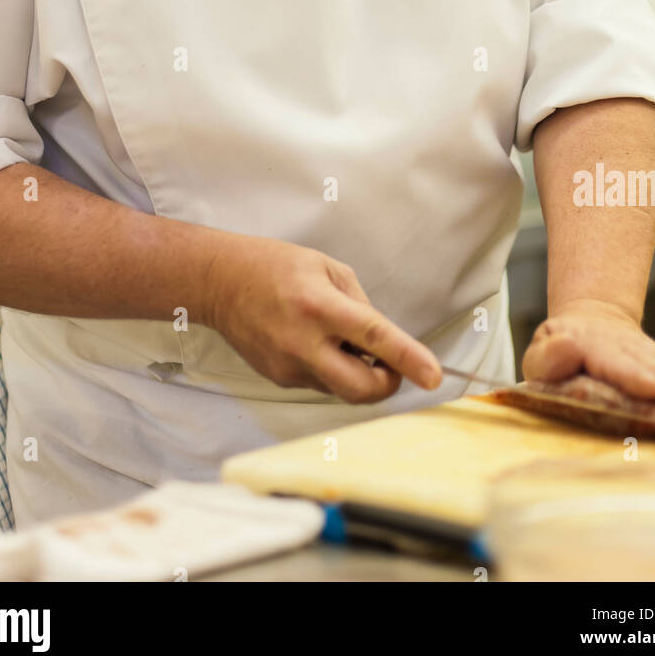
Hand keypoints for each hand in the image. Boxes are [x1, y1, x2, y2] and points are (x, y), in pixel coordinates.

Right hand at [205, 233, 442, 402]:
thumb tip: (380, 339)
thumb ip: (359, 303)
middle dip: (388, 383)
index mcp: (320, 306)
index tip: (433, 375)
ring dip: (355, 371)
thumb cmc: (275, 267)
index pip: (374, 337)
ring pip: (341, 388)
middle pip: (361, 388)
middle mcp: (303, 343)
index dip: (408, 358)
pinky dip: (331, 368)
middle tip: (390, 364)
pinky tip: (314, 342)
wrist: (221, 283)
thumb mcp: (327, 267)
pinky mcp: (279, 379)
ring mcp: (289, 366)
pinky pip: (320, 383)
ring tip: (337, 337)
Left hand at [522, 298, 654, 408]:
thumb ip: (546, 359)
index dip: (630, 374)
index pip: (607, 360)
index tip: (651, 387)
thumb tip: (566, 346)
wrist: (590, 324)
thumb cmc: (558, 354)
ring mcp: (643, 353)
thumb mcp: (538, 356)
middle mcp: (620, 346)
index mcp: (585, 344)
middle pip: (646, 364)